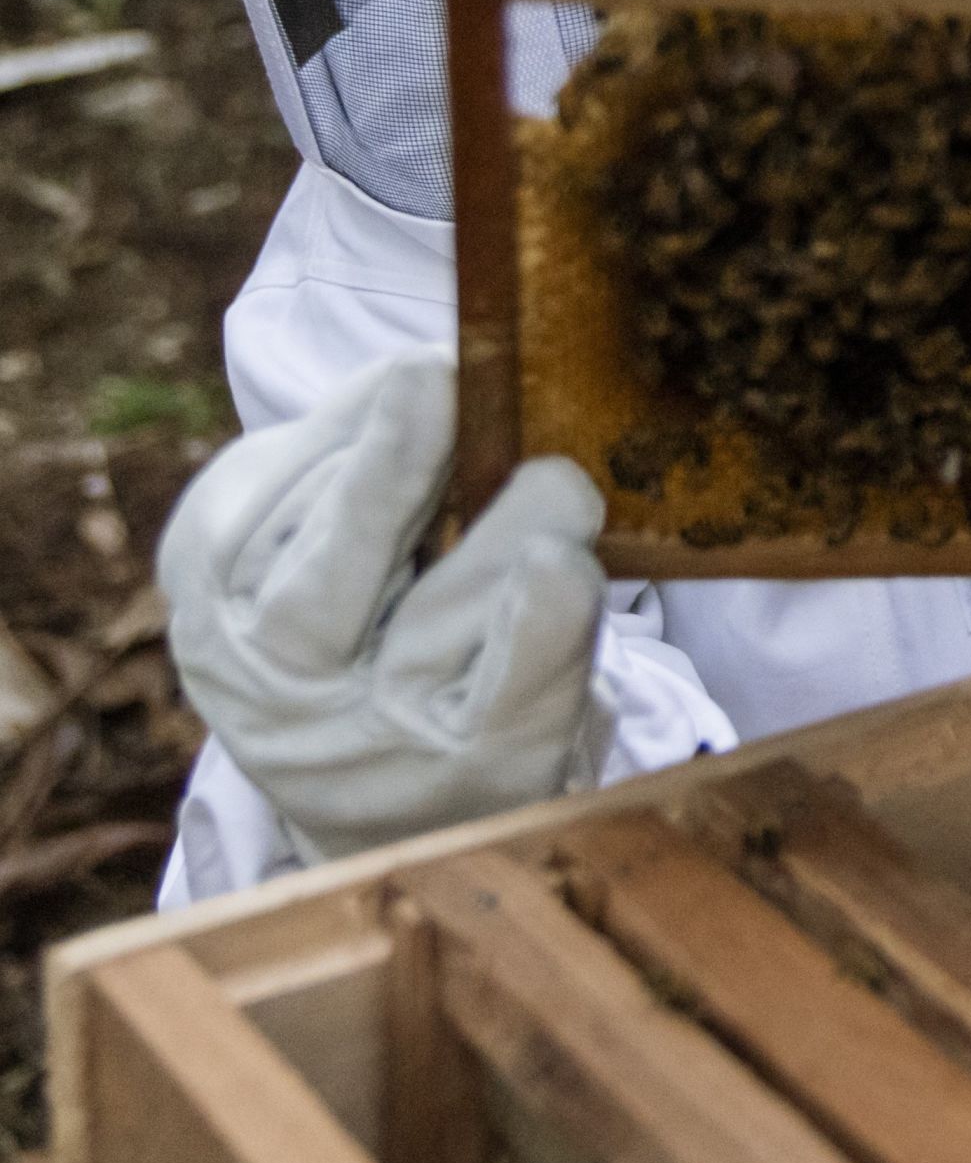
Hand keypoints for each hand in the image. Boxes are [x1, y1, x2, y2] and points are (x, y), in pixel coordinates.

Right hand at [160, 354, 608, 865]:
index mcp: (215, 604)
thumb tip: (427, 370)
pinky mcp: (479, 768)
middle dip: (384, 479)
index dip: (345, 442)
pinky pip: (511, 688)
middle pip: (318, 586)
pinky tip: (561, 563)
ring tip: (554, 483)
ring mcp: (376, 741)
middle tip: (443, 386)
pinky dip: (541, 619)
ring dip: (504, 536)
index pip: (245, 529)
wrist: (403, 792)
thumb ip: (350, 452)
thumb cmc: (365, 615)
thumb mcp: (310, 530)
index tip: (423, 370)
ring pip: (426, 631)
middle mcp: (275, 689)